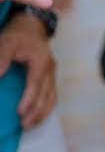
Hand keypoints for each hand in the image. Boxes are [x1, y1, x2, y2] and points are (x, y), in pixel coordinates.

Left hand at [0, 14, 55, 128]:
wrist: (32, 26)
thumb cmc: (18, 35)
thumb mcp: (6, 41)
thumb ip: (2, 58)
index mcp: (41, 61)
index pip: (36, 84)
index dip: (29, 99)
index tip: (19, 112)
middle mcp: (50, 69)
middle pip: (47, 95)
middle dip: (36, 112)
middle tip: (23, 125)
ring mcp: (53, 74)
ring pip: (52, 97)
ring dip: (42, 113)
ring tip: (29, 124)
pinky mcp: (51, 77)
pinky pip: (52, 96)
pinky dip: (46, 107)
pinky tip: (37, 115)